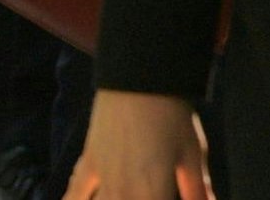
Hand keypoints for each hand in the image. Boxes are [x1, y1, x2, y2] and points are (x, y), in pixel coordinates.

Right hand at [68, 89, 213, 199]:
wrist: (137, 81)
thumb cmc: (171, 118)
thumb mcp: (192, 155)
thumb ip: (197, 190)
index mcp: (152, 194)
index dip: (162, 199)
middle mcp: (122, 193)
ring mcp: (101, 179)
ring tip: (120, 195)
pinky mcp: (88, 163)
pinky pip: (75, 191)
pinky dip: (71, 199)